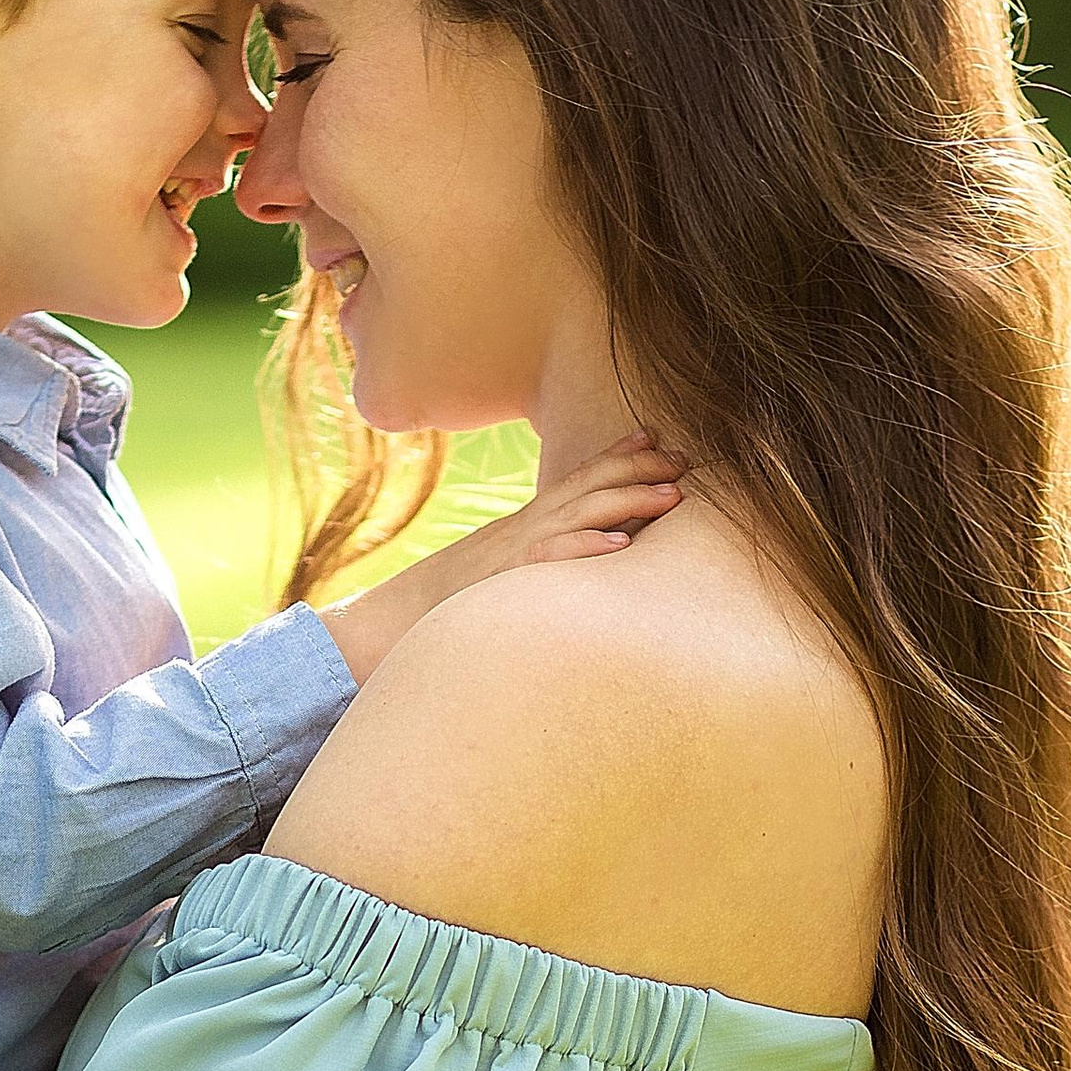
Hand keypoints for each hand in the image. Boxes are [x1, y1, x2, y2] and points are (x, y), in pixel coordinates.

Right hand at [321, 436, 682, 680]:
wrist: (385, 629)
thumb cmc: (448, 609)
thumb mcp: (502, 571)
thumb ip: (538, 558)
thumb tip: (586, 557)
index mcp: (525, 526)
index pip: (579, 481)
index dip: (619, 458)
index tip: (658, 441)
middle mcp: (522, 530)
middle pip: (588, 488)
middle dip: (638, 470)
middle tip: (685, 461)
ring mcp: (514, 554)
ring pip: (579, 519)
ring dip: (627, 503)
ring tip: (671, 495)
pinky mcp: (504, 584)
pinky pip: (549, 565)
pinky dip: (585, 553)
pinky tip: (620, 549)